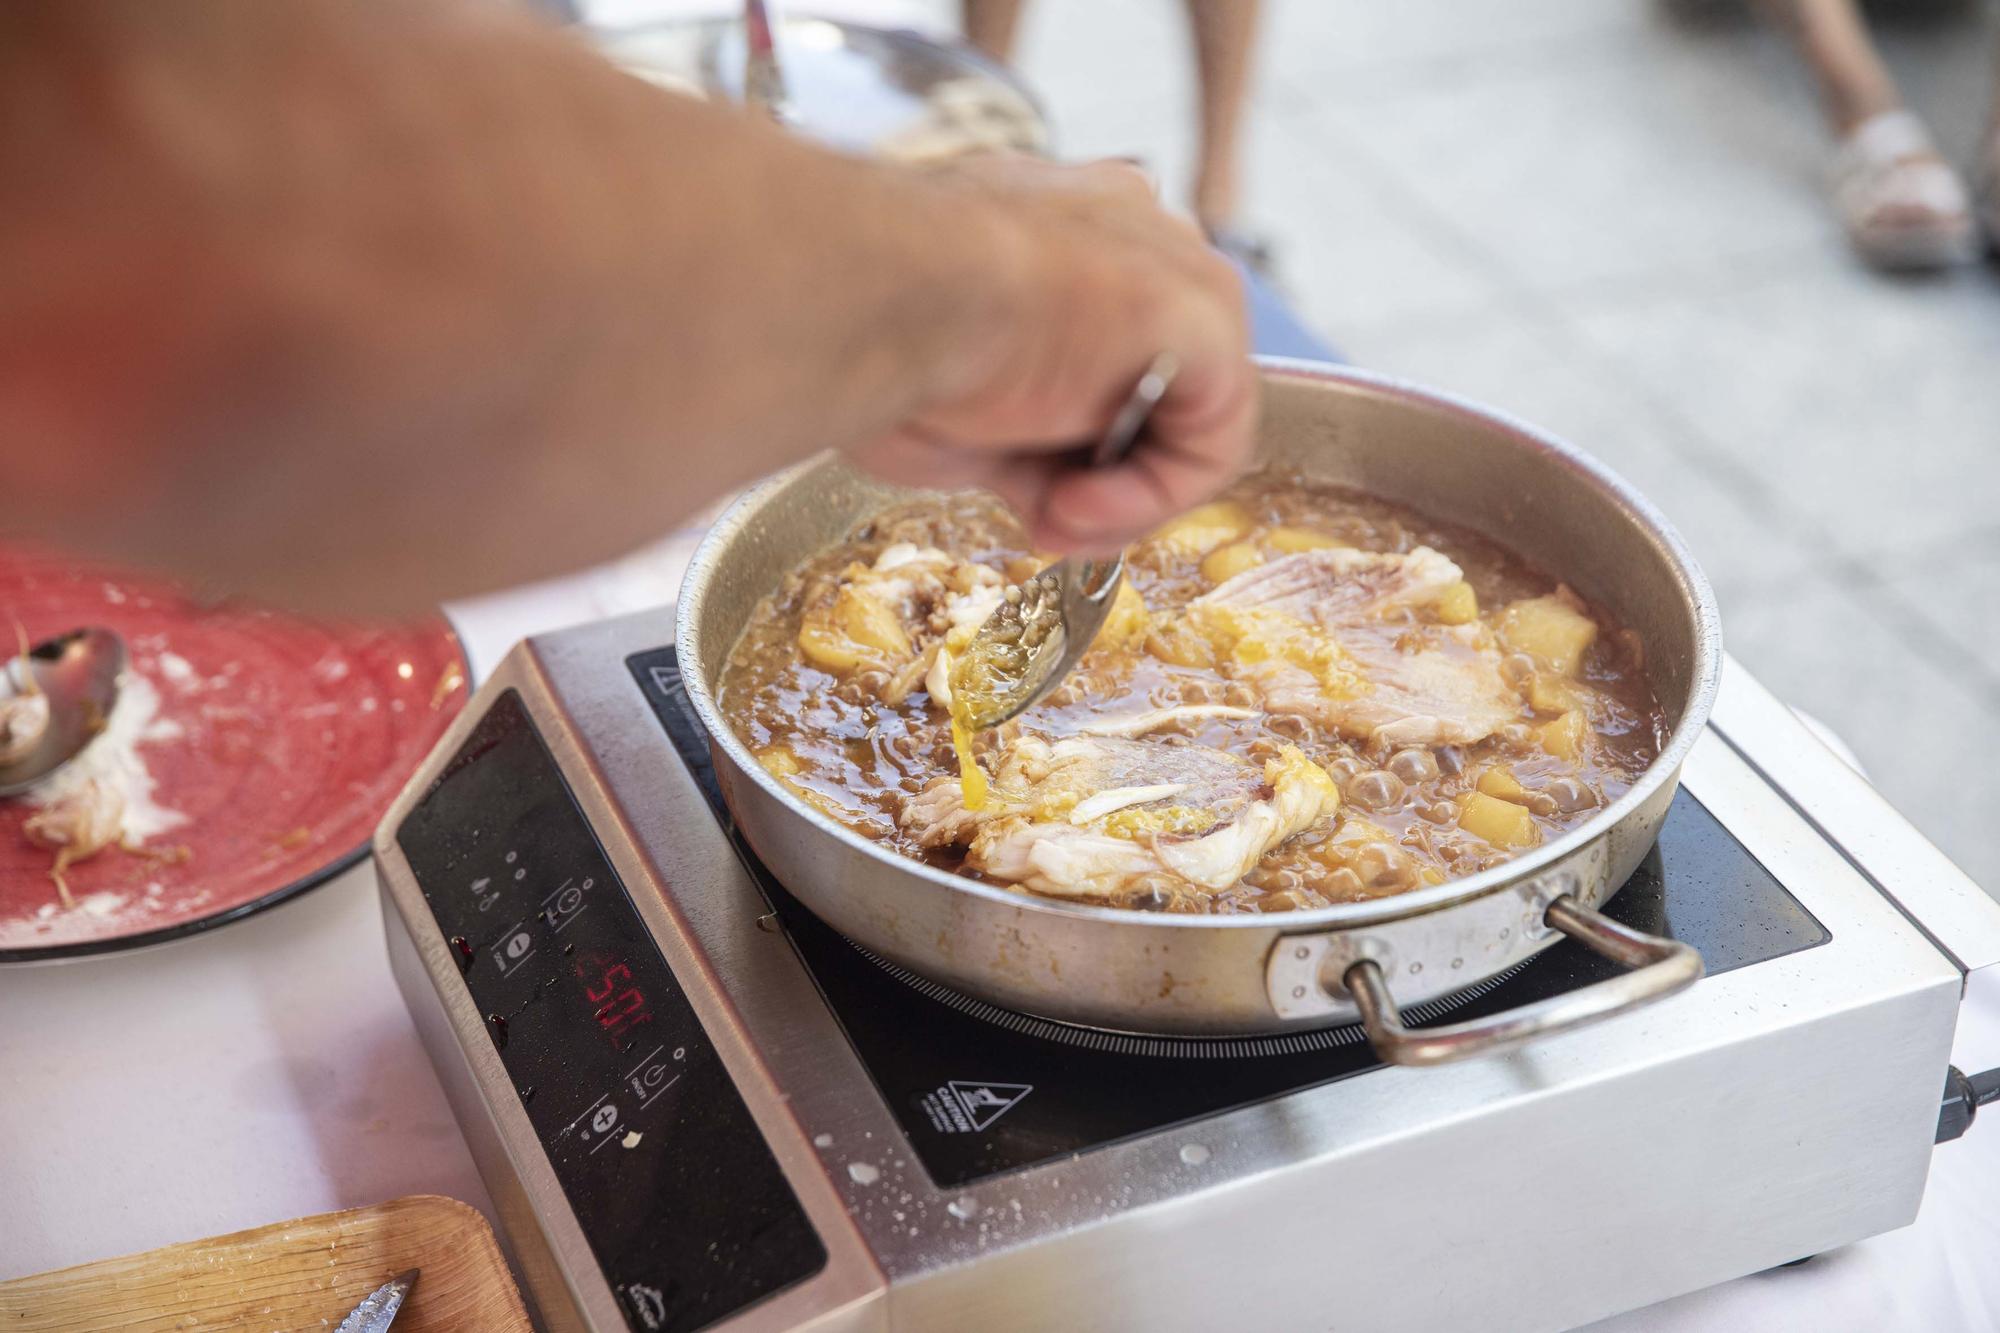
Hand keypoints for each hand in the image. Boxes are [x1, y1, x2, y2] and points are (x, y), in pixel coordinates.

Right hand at [845, 155, 1257, 554]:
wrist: (872, 295)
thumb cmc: (877, 332)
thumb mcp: (959, 408)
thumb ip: (1027, 445)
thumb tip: (1055, 498)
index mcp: (1061, 230)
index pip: (1106, 352)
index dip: (1070, 448)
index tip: (1026, 501)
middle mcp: (1127, 233)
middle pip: (1154, 389)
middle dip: (1103, 477)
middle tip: (1045, 524)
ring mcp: (1171, 264)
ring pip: (1190, 417)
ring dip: (1128, 497)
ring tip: (1057, 519)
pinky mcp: (1203, 313)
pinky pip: (1213, 436)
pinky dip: (1155, 495)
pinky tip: (1078, 505)